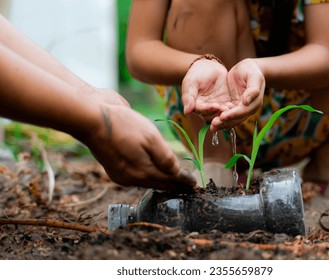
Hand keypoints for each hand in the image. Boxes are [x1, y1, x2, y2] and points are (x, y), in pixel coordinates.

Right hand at [81, 104, 195, 192]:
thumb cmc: (123, 125)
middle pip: (158, 183)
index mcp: (142, 172)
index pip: (169, 180)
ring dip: (161, 181)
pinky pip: (137, 177)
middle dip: (174, 185)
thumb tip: (175, 171)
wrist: (91, 119)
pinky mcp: (114, 169)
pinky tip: (153, 173)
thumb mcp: (150, 137)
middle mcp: (131, 179)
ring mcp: (120, 175)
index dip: (183, 182)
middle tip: (188, 187)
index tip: (194, 185)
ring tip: (174, 181)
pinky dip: (148, 176)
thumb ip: (165, 157)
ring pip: (147, 181)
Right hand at [182, 58, 230, 121]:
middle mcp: (205, 109)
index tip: (215, 106)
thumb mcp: (191, 83)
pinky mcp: (224, 103)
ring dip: (226, 113)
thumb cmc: (196, 74)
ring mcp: (215, 107)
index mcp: (195, 106)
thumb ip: (189, 97)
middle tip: (226, 109)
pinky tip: (236, 105)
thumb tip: (186, 112)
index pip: (201, 111)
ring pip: (220, 114)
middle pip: (211, 116)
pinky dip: (232, 108)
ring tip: (231, 108)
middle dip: (219, 113)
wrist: (208, 66)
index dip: (208, 109)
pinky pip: (228, 108)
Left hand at [210, 58, 264, 131]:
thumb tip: (246, 102)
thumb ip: (253, 89)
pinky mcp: (233, 106)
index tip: (222, 116)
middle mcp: (248, 108)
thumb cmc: (251, 70)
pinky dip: (220, 119)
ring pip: (231, 119)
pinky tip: (211, 122)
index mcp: (255, 102)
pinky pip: (227, 115)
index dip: (233, 114)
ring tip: (212, 127)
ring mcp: (240, 108)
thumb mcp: (254, 77)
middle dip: (225, 122)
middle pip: (237, 118)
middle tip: (214, 124)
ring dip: (222, 124)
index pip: (243, 111)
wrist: (247, 68)